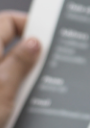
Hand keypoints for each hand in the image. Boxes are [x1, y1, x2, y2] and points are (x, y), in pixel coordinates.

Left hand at [0, 11, 40, 127]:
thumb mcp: (4, 89)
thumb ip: (20, 62)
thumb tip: (34, 43)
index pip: (8, 22)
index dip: (28, 25)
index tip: (48, 36)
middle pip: (6, 45)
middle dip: (27, 54)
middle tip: (47, 66)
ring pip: (3, 67)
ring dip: (19, 76)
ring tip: (33, 92)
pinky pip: (0, 84)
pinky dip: (9, 90)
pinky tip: (19, 105)